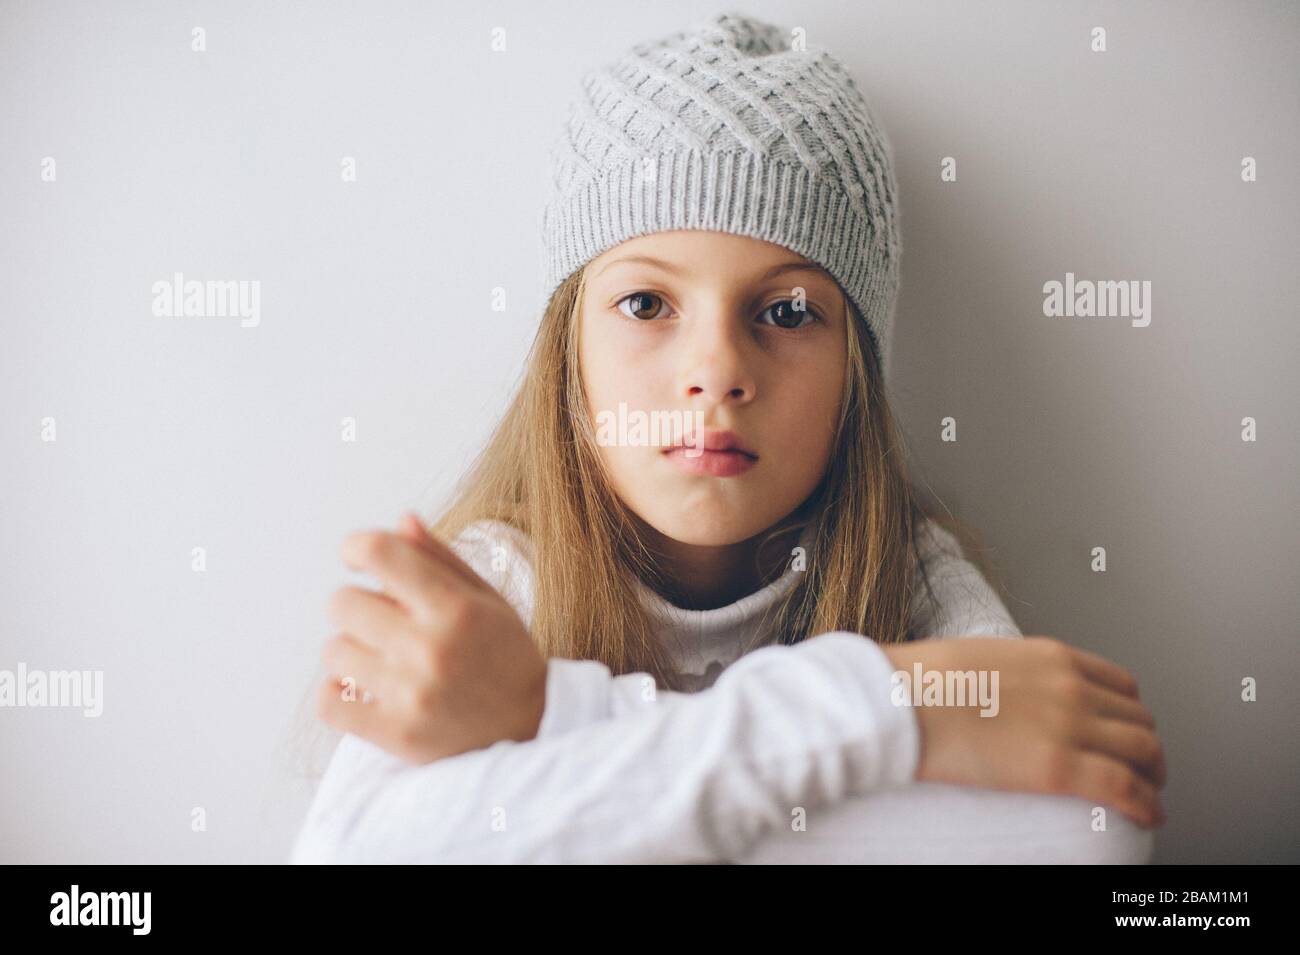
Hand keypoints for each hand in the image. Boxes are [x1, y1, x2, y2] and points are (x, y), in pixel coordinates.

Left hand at [316, 512, 547, 763]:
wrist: (533, 728)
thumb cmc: (505, 655)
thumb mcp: (486, 598)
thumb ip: (441, 559)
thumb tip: (401, 520)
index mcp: (455, 607)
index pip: (380, 553)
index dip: (357, 546)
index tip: (358, 556)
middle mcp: (431, 648)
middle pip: (342, 603)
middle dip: (357, 605)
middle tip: (381, 620)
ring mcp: (411, 694)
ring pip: (334, 650)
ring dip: (351, 651)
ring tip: (382, 661)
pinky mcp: (396, 734)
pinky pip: (327, 702)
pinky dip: (336, 693)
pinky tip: (363, 689)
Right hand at [882, 636, 1166, 828]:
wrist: (897, 700)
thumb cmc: (918, 682)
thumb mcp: (979, 657)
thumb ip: (1008, 675)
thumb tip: (1003, 701)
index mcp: (1051, 657)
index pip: (1120, 684)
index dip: (1129, 714)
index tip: (1124, 732)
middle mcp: (1071, 687)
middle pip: (1138, 719)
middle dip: (1145, 747)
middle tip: (1142, 769)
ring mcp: (1069, 726)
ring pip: (1143, 752)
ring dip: (1152, 776)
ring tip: (1148, 795)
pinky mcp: (1058, 768)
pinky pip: (1125, 788)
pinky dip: (1147, 804)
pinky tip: (1149, 816)